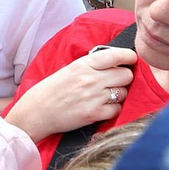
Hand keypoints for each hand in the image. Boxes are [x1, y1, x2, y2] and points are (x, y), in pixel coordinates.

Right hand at [6, 45, 136, 141]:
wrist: (36, 112)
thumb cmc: (51, 90)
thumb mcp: (69, 69)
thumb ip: (92, 65)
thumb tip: (117, 63)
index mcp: (83, 64)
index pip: (116, 55)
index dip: (129, 57)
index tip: (131, 59)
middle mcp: (90, 79)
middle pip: (126, 75)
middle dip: (123, 78)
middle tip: (115, 81)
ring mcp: (94, 97)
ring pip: (124, 92)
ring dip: (119, 94)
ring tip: (105, 96)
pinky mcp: (94, 114)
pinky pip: (117, 109)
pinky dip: (113, 109)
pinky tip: (101, 107)